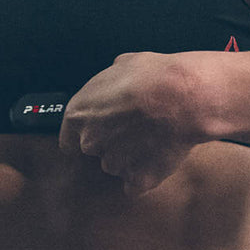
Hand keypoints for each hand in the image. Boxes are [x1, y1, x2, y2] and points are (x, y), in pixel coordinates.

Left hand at [59, 52, 201, 195]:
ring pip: (118, 166)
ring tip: (153, 139)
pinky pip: (137, 185)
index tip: (98, 133)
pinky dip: (146, 176)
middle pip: (95, 151)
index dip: (85, 134)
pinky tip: (159, 159)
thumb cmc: (151, 76)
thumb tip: (116, 79)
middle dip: (112, 142)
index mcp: (78, 114)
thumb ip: (110, 82)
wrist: (181, 97)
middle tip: (135, 128)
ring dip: (131, 158)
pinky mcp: (139, 179)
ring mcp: (114, 163)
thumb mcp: (121, 64)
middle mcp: (90, 141)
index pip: (68, 139)